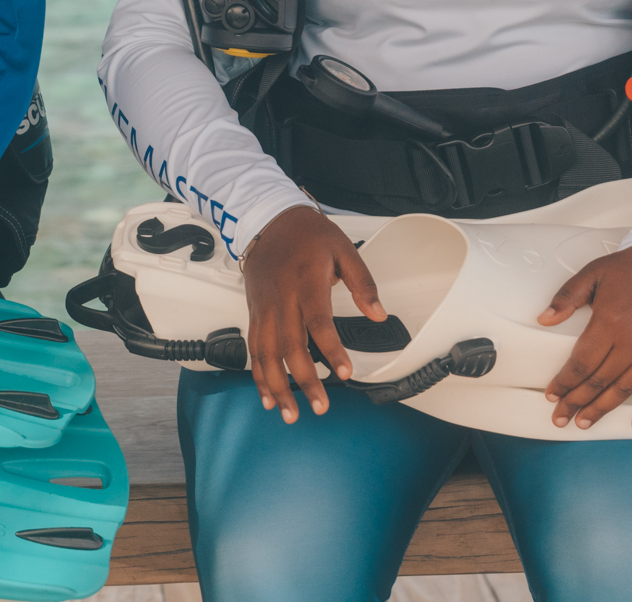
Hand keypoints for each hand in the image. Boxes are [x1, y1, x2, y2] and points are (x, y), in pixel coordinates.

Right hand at [240, 205, 385, 423]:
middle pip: (291, 346)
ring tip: (290, 412)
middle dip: (304, 381)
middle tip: (320, 405)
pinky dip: (259, 375)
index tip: (344, 372)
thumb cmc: (306, 234)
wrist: (267, 219)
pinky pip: (254, 348)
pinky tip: (268, 395)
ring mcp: (265, 307)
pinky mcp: (254, 312)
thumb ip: (363, 282)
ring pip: (267, 354)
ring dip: (278, 386)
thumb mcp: (343, 249)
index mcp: (306, 282)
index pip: (318, 322)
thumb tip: (378, 314)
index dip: (331, 350)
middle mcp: (282, 298)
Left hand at [539, 245, 631, 431]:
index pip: (581, 363)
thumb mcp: (593, 273)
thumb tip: (543, 319)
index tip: (552, 394)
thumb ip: (566, 297)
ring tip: (585, 421)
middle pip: (599, 381)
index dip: (564, 382)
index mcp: (610, 320)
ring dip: (603, 409)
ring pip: (625, 390)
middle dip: (576, 401)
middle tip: (561, 416)